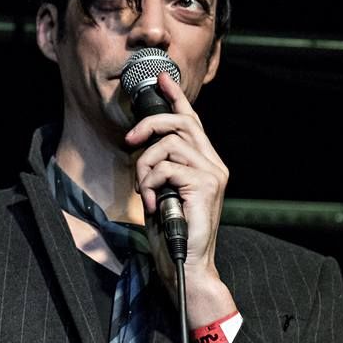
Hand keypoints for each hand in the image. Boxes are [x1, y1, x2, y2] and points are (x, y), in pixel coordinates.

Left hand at [125, 72, 235, 342]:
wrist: (187, 264)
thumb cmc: (173, 232)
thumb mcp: (163, 191)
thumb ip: (161, 167)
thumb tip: (143, 144)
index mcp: (205, 162)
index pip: (192, 120)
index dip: (176, 97)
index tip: (162, 78)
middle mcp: (213, 164)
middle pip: (180, 122)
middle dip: (149, 125)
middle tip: (130, 141)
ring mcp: (212, 174)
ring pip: (168, 144)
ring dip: (146, 166)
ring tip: (145, 191)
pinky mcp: (204, 186)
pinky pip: (167, 166)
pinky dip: (151, 183)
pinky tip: (151, 203)